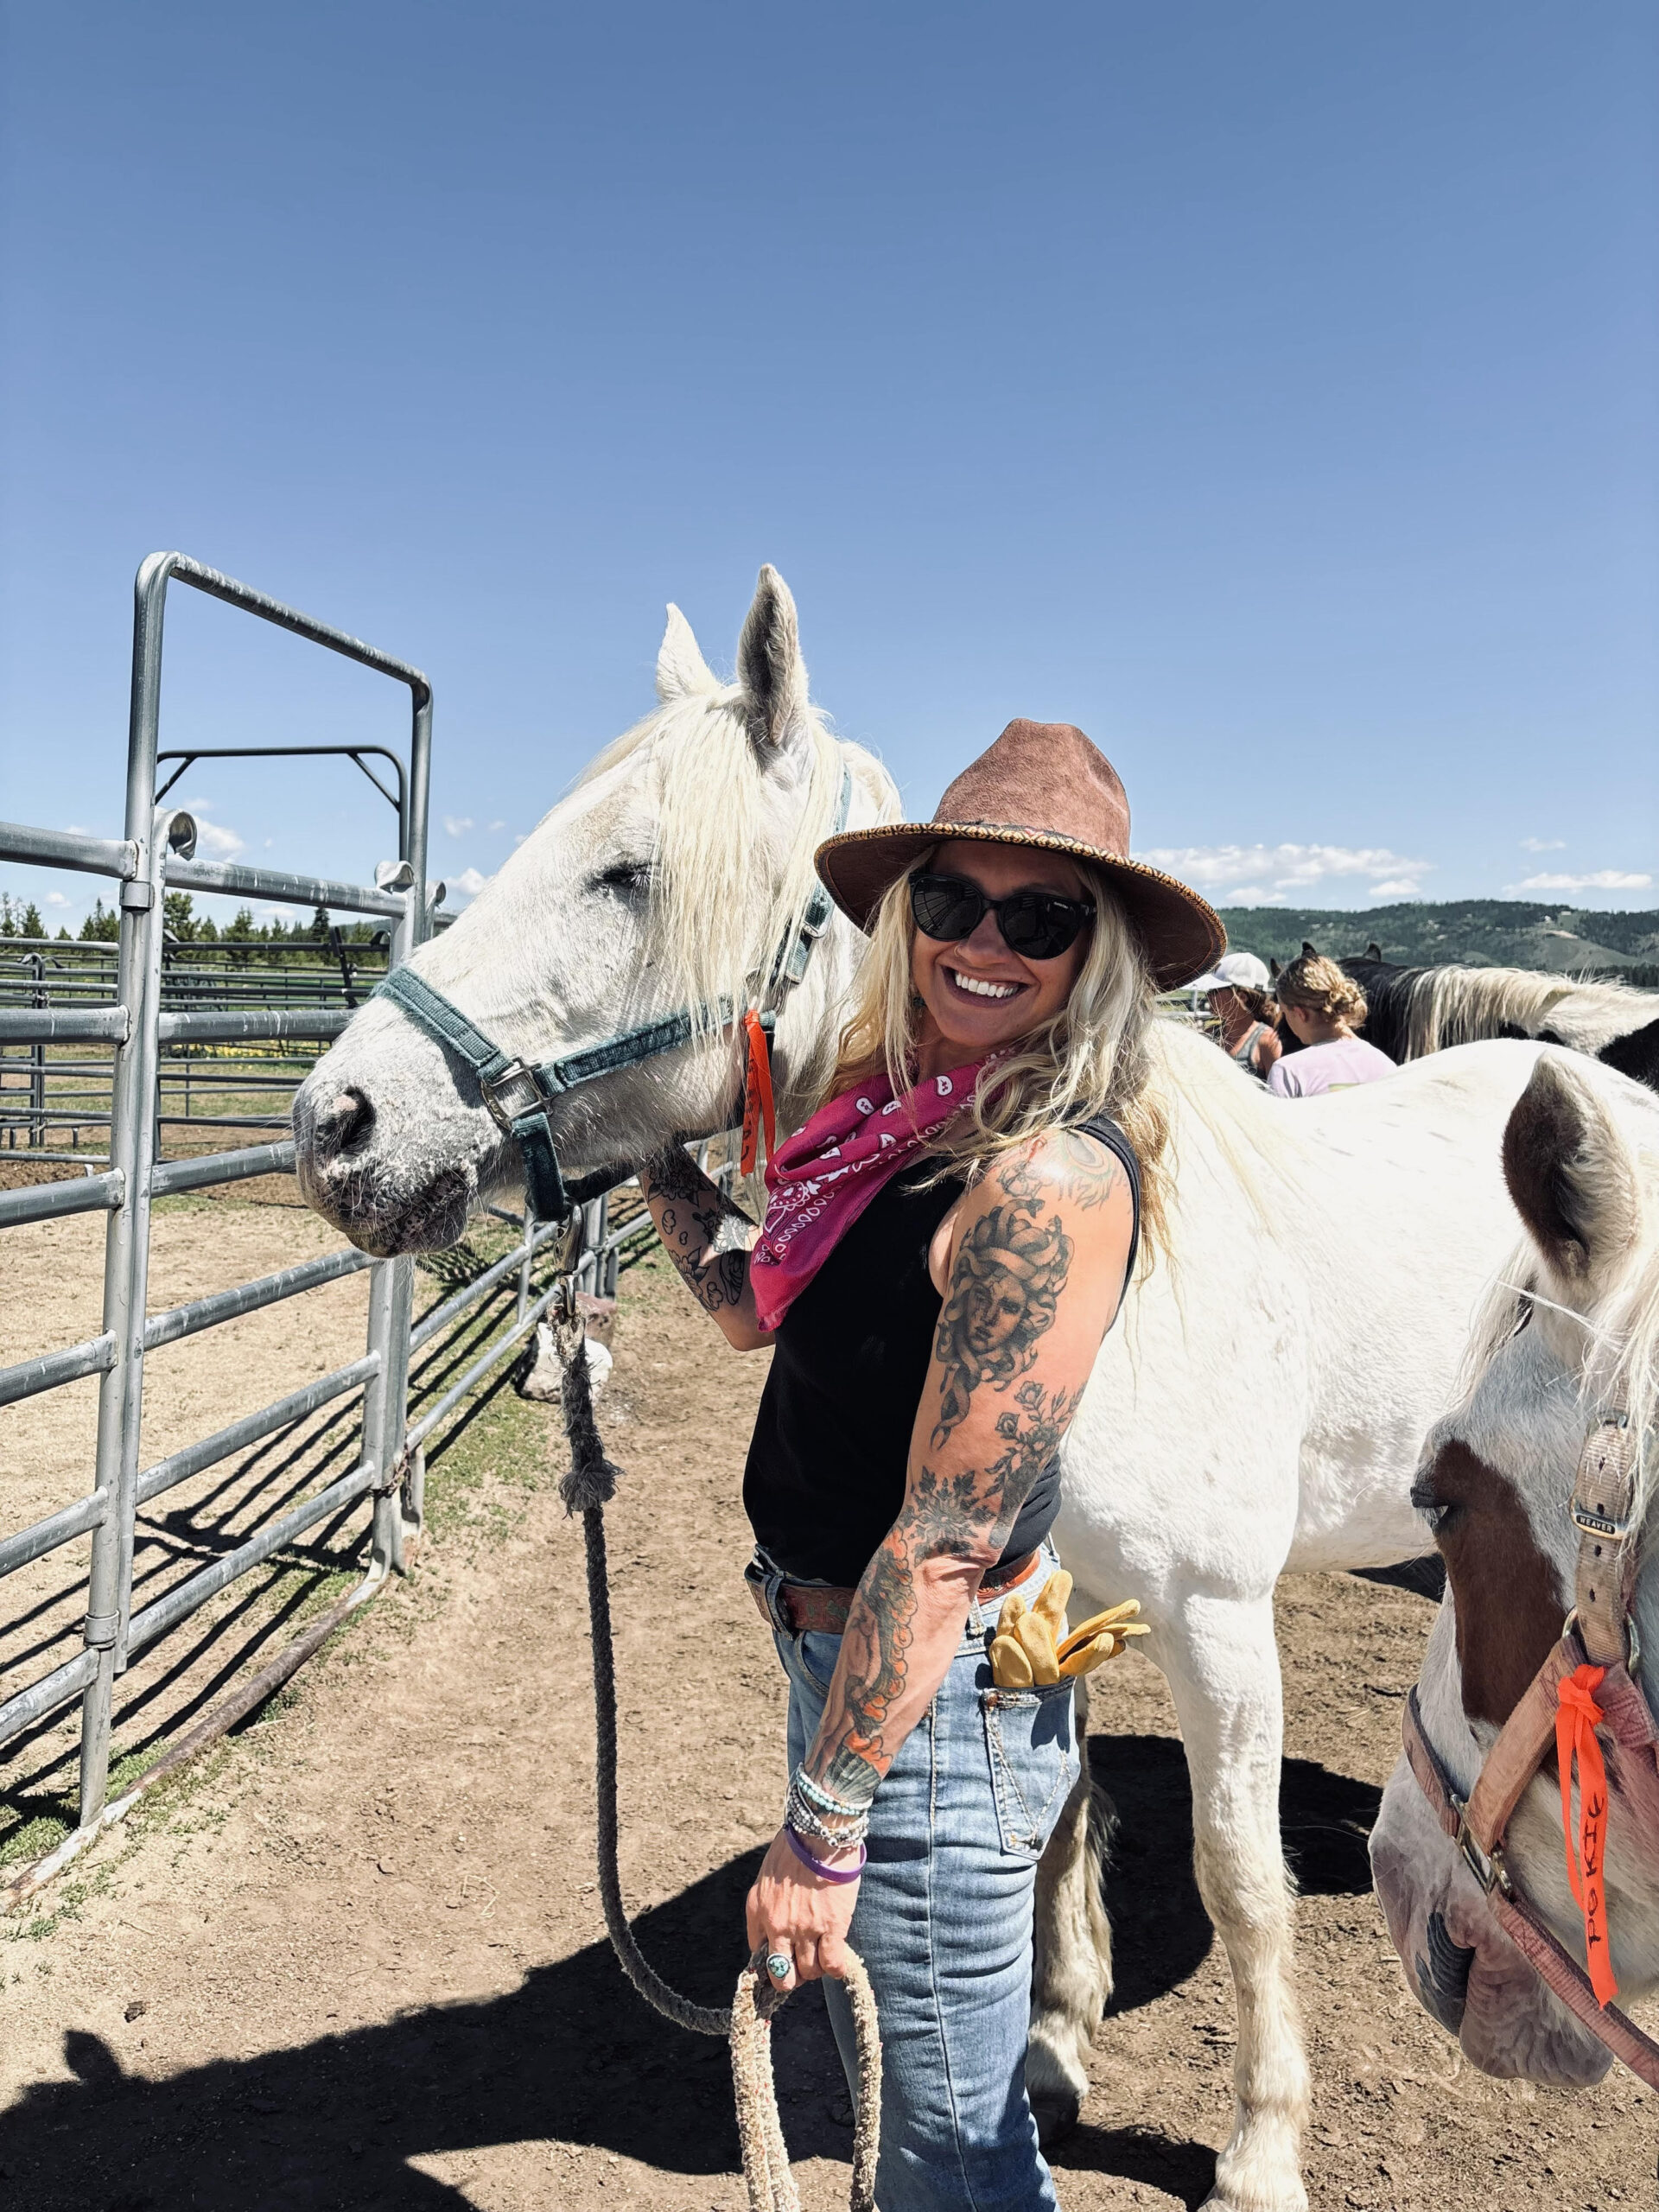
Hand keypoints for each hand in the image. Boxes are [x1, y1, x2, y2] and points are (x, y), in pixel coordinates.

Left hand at [744, 1827, 861, 1991]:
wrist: (818, 1833)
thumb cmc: (794, 1848)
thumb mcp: (767, 1877)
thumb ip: (766, 1905)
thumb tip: (774, 1928)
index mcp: (758, 1911)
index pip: (758, 1956)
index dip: (772, 1963)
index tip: (783, 1961)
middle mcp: (778, 1926)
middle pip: (781, 1975)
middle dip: (792, 1978)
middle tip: (802, 1968)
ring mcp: (804, 1929)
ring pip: (809, 1972)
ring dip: (816, 1968)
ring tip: (822, 1955)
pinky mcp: (831, 1927)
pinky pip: (831, 1964)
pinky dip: (835, 1968)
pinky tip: (837, 1961)